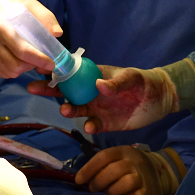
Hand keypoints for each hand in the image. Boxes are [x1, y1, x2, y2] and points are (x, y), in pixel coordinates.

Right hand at [0, 0, 62, 77]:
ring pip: (11, 71)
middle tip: (40, 59)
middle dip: (33, 65)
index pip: (22, 50)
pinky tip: (18, 59)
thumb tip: (57, 34)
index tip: (51, 64)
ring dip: (24, 68)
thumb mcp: (32, 7)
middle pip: (17, 65)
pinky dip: (15, 70)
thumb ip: (46, 18)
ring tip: (28, 57)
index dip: (39, 59)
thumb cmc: (15, 10)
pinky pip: (4, 73)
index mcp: (3, 28)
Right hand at [27, 64, 178, 133]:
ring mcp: (96, 108)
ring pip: (76, 109)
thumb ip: (116, 82)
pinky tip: (91, 126)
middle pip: (66, 91)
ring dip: (69, 109)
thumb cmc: (143, 81)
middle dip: (49, 89)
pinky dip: (90, 126)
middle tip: (34, 88)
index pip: (71, 72)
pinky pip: (92, 125)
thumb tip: (99, 85)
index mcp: (93, 76)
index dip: (55, 70)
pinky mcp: (105, 123)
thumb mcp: (131, 77)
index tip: (39, 68)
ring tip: (67, 110)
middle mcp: (90, 92)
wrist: (159, 100)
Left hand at [75, 146, 179, 194]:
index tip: (78, 180)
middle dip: (97, 182)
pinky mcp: (147, 192)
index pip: (103, 156)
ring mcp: (142, 177)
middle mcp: (134, 162)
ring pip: (121, 185)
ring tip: (108, 194)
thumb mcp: (121, 158)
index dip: (88, 169)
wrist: (161, 173)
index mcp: (124, 151)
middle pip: (111, 171)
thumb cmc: (132, 167)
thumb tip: (82, 178)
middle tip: (92, 188)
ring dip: (110, 192)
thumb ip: (104, 164)